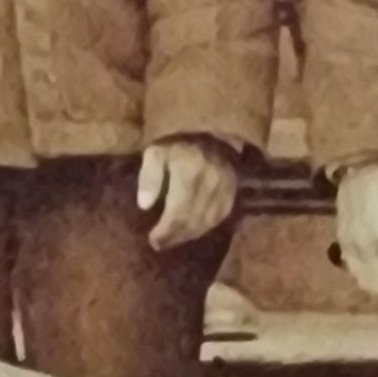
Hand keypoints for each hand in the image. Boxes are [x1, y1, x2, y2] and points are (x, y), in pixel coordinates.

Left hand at [136, 135, 239, 249]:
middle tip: (160, 244)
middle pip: (192, 220)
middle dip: (175, 236)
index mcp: (188, 171)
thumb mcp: (155, 152)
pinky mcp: (232, 191)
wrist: (208, 132)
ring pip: (206, 222)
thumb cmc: (176, 144)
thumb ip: (149, 177)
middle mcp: (209, 182)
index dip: (165, 231)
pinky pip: (219, 217)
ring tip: (174, 239)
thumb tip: (145, 205)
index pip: (178, 211)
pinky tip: (192, 231)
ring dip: (189, 235)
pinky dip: (204, 227)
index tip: (153, 240)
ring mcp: (224, 188)